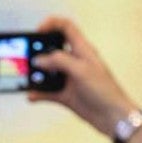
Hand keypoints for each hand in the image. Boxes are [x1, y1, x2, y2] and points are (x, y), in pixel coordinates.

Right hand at [27, 16, 141, 142]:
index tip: (37, 32)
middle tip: (27, 58)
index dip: (51, 24)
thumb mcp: (81, 70)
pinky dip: (38, 93)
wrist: (114, 118)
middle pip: (51, 49)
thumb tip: (38, 60)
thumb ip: (59, 61)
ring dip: (35, 75)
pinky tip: (31, 96)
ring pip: (46, 71)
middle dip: (37, 52)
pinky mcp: (65, 94)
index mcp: (82, 50)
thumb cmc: (104, 90)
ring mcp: (68, 78)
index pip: (66, 27)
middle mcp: (74, 62)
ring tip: (27, 78)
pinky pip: (46, 91)